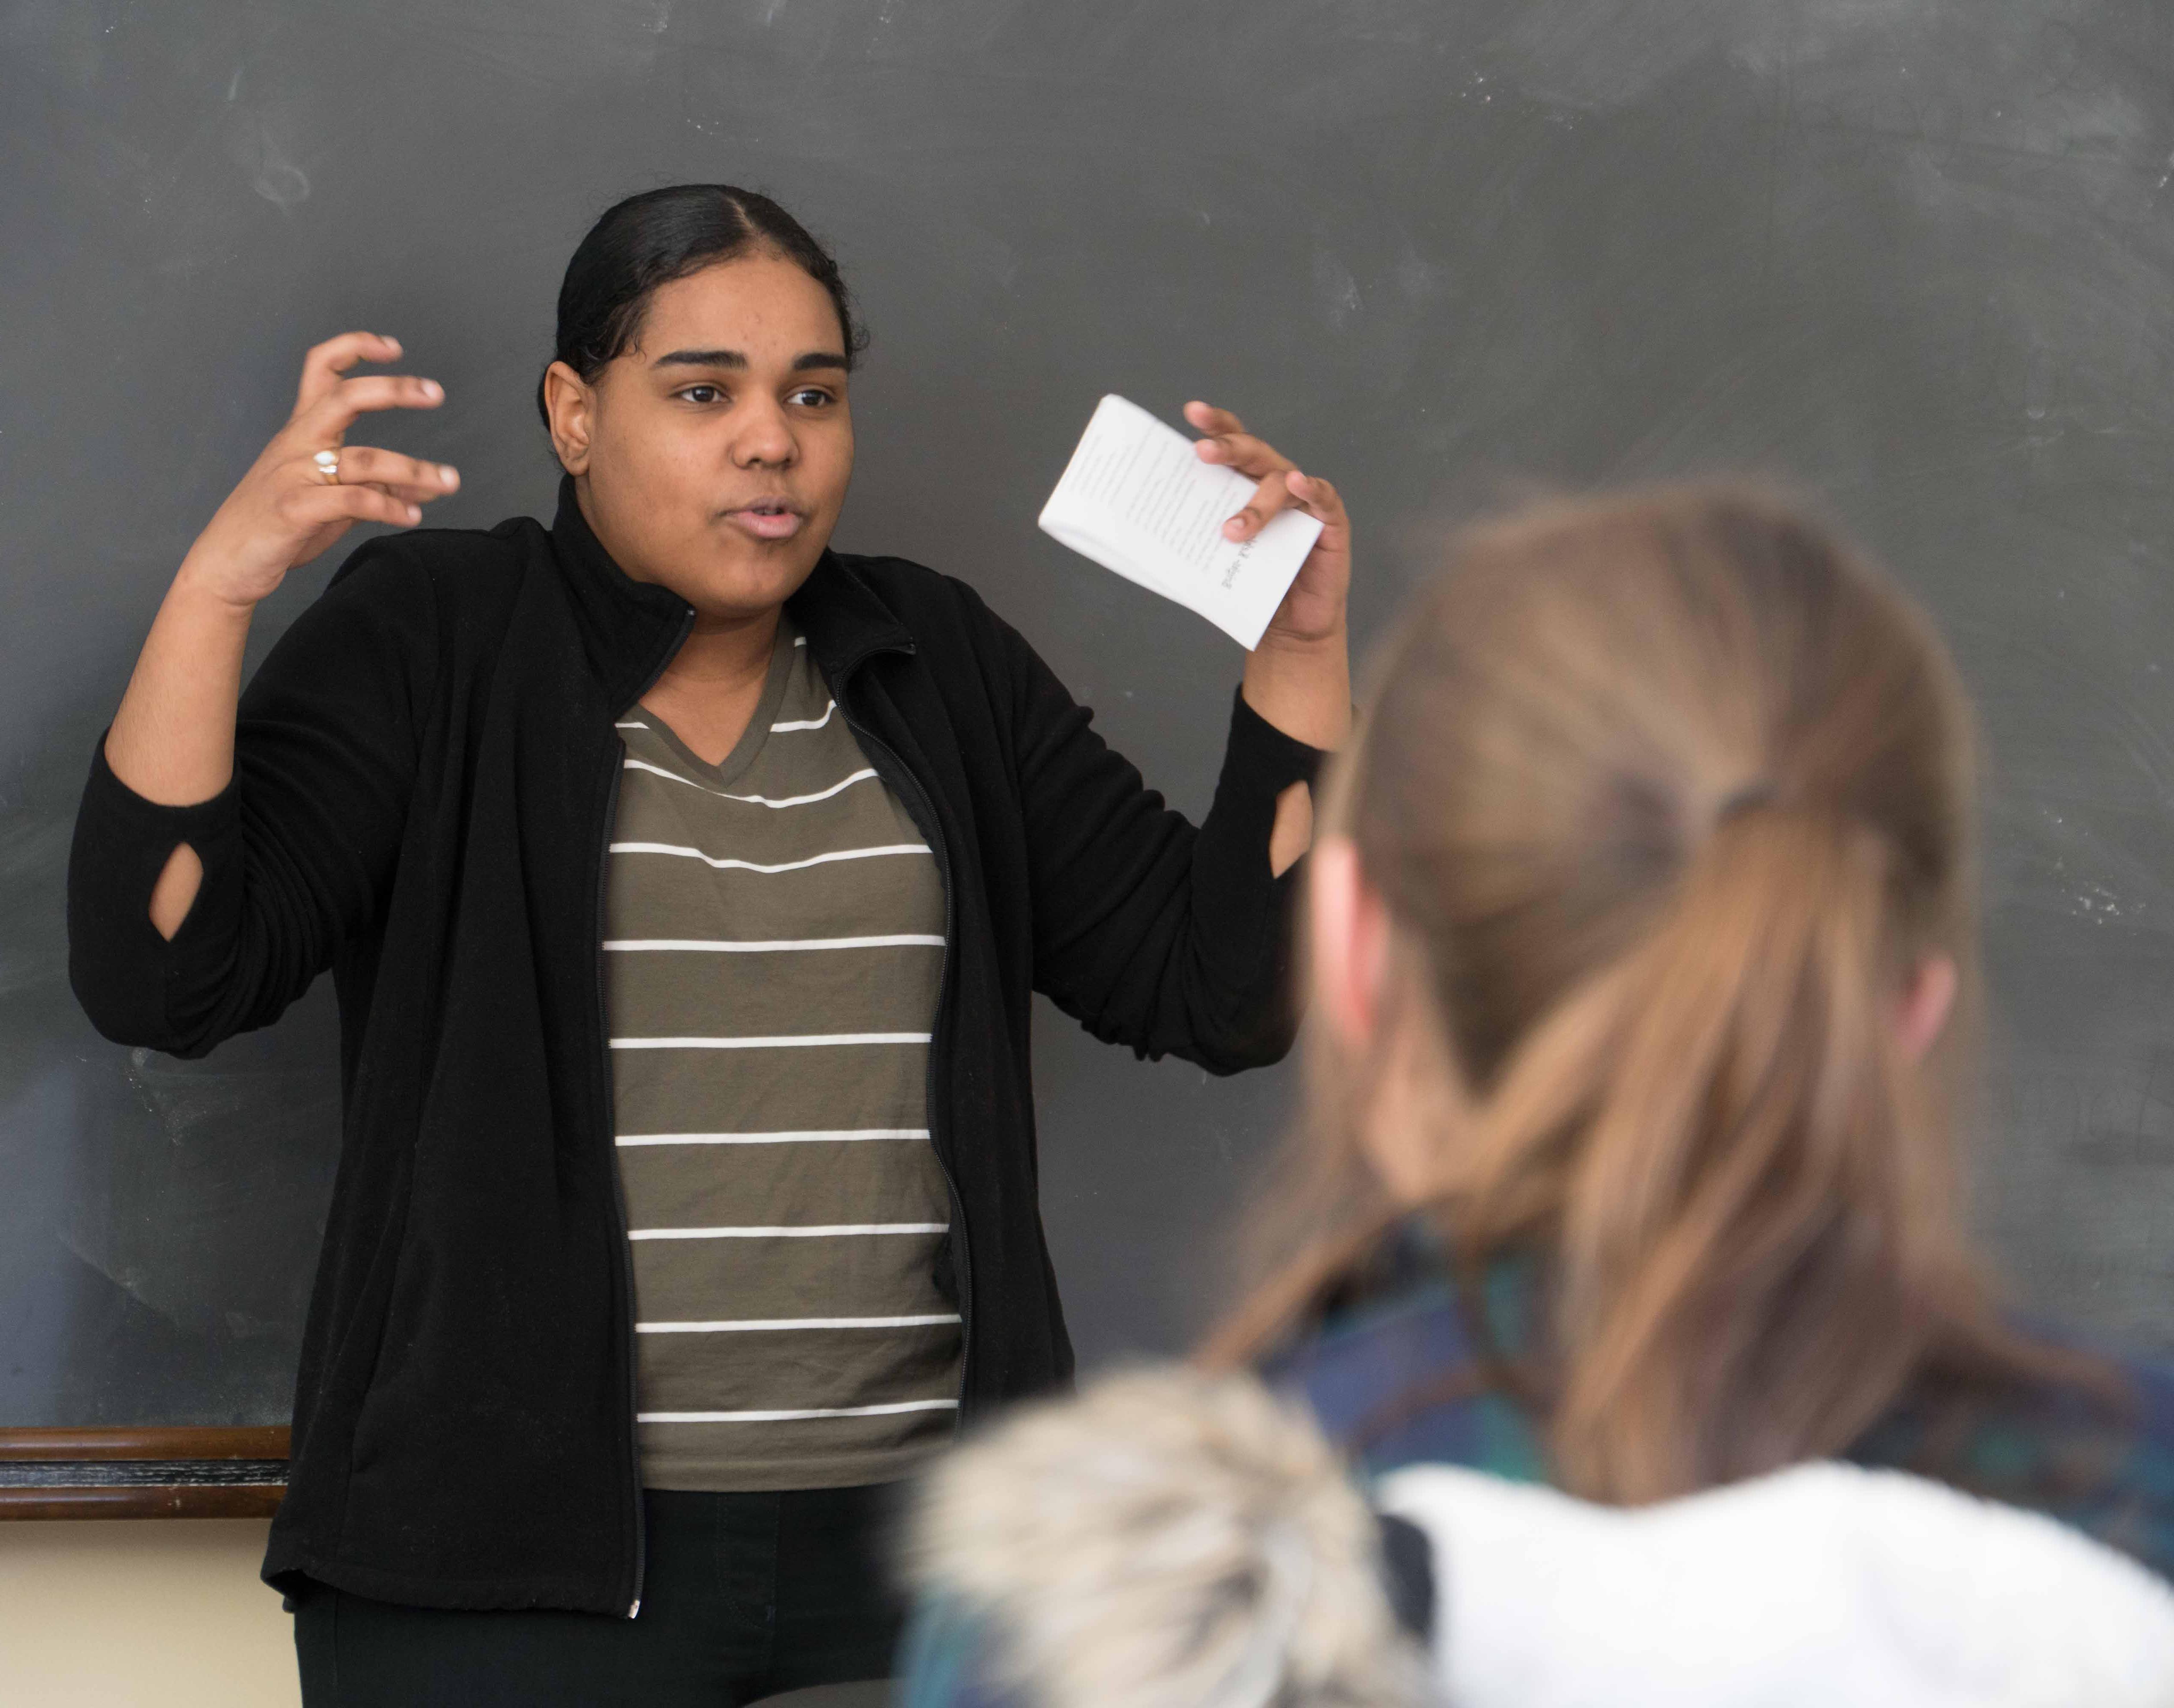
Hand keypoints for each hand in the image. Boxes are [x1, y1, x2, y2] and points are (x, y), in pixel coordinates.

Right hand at [177, 333, 458, 608]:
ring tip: (448, 482)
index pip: (321, 368)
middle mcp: (297, 443)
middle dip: (393, 389)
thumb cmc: (279, 526)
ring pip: (363, 459)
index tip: (394, 348)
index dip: (355, 348)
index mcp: (302, 430)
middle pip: (344, 397)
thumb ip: (379, 488)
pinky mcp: (293, 509)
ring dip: (413, 470)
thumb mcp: (335, 501)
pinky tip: (411, 516)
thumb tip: (427, 486)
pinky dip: (388, 507)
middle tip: (436, 392)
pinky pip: (352, 501)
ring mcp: (293, 474)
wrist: (227, 564)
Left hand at [1184, 401, 1349, 647]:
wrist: (1290, 625)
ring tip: (1232, 530)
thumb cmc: (1251, 587)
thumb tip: (1147, 534)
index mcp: (1246, 484)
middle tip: (1202, 451)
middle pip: (1253, 452)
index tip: (1192, 412)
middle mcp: (1275, 483)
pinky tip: (1297, 483)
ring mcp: (1304, 500)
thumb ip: (1196, 537)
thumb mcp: (1217, 559)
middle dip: (1227, 448)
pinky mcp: (1330, 521)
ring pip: (1280, 482)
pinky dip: (1310, 488)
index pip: (1232, 444)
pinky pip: (1322, 497)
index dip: (1216, 425)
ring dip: (1256, 504)